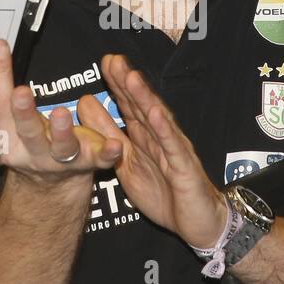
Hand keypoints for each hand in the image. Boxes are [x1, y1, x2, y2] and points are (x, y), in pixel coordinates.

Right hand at [0, 39, 120, 185]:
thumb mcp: (14, 119)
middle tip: (21, 93)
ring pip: (62, 147)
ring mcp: (61, 160)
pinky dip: (107, 153)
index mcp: (10, 135)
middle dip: (24, 112)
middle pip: (28, 131)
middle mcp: (32, 150)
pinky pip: (99, 159)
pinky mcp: (89, 163)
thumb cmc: (33, 140)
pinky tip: (114, 144)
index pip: (0, 103)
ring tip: (62, 115)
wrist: (50, 187)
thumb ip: (8, 87)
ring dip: (62, 132)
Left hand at [77, 53, 227, 250]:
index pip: (129, 106)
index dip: (117, 84)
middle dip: (128, 82)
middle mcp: (160, 138)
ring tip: (132, 78)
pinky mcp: (183, 168)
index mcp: (145, 137)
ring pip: (157, 121)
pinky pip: (173, 147)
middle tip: (114, 60)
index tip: (105, 62)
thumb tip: (86, 104)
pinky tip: (155, 114)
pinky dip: (164, 130)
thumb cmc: (165, 193)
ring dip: (145, 98)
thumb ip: (107, 136)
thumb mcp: (126, 163)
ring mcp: (173, 150)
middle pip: (142, 106)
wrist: (197, 223)